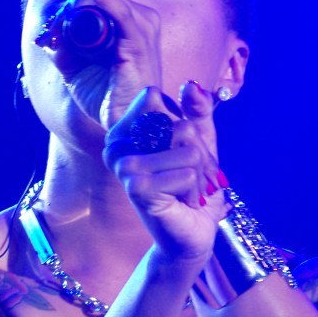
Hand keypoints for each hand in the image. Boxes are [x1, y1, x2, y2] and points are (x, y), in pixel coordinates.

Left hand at [35, 0, 164, 129]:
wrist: (128, 125)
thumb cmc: (107, 98)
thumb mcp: (77, 71)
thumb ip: (63, 50)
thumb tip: (48, 35)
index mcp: (132, 25)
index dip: (73, 4)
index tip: (49, 23)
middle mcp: (142, 22)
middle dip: (72, 5)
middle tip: (49, 27)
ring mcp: (143, 28)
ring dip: (78, 6)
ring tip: (55, 28)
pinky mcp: (140, 39)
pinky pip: (119, 10)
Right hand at [104, 85, 227, 264]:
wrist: (192, 232)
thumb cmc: (193, 184)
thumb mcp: (200, 139)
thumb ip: (197, 110)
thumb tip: (190, 84)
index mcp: (125, 129)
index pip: (157, 100)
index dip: (185, 124)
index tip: (180, 150)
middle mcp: (117, 144)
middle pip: (180, 125)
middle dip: (198, 154)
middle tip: (190, 177)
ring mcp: (124, 166)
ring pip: (188, 151)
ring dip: (198, 176)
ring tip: (186, 191)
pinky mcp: (137, 187)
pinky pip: (186, 174)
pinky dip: (194, 192)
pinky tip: (181, 203)